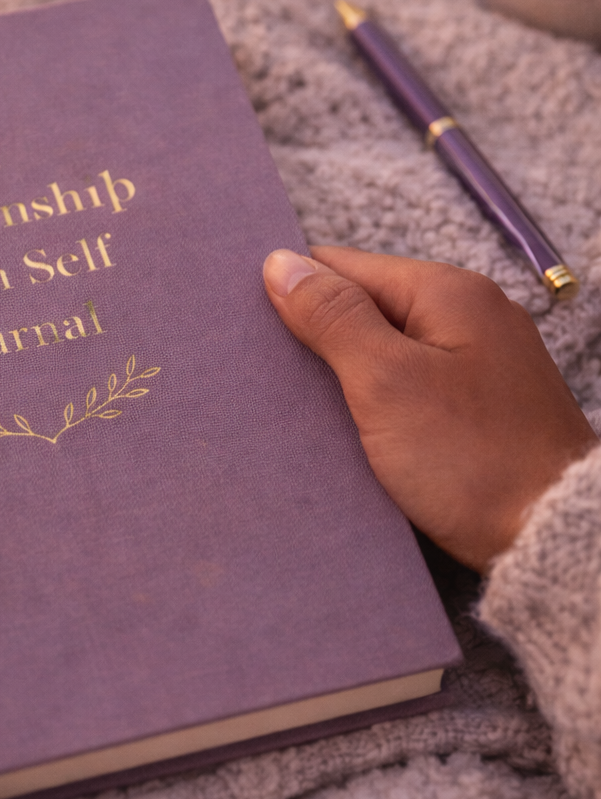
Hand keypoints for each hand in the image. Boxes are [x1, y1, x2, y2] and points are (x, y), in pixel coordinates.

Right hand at [263, 246, 597, 572]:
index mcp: (447, 292)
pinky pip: (409, 391)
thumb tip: (282, 263)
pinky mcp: (478, 409)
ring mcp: (478, 364)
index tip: (246, 329)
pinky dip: (374, 407)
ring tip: (297, 410)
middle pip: (365, 310)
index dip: (292, 293)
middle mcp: (468, 317)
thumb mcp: (386, 381)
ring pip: (384, 355)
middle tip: (263, 377)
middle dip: (314, 340)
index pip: (343, 267)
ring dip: (342, 379)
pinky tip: (348, 435)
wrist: (553, 535)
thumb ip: (333, 318)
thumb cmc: (474, 458)